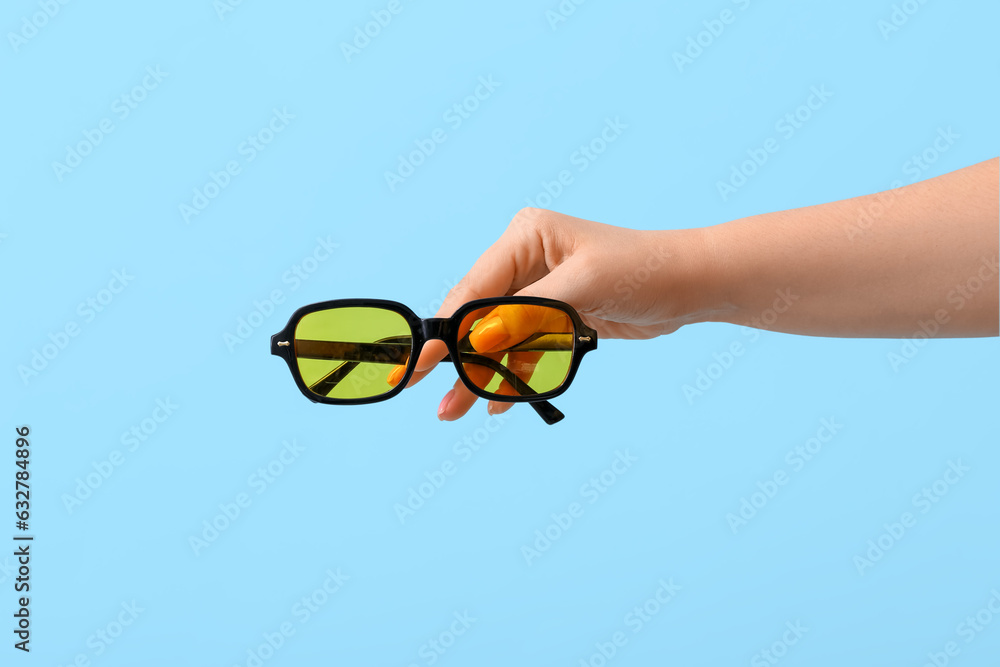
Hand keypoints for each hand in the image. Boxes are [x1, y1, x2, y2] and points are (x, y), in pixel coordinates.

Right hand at [401, 207, 712, 420]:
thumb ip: (526, 315)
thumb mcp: (582, 290)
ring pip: (495, 337)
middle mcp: (524, 258)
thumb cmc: (643, 271)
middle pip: (476, 315)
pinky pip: (520, 348)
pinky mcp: (553, 314)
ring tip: (455, 411)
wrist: (690, 284)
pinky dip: (510, 373)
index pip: (473, 288)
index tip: (419, 364)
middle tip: (429, 396)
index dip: (444, 330)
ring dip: (479, 373)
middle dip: (455, 358)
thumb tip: (476, 343)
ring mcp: (538, 288)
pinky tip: (496, 401)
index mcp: (524, 237)